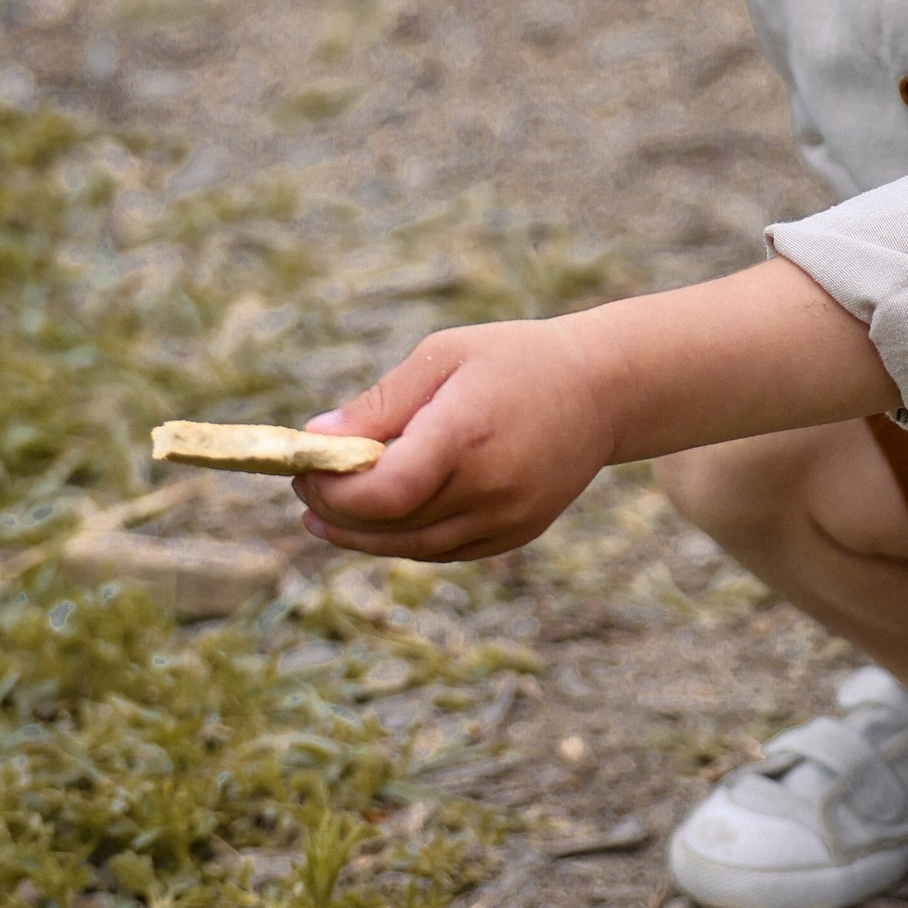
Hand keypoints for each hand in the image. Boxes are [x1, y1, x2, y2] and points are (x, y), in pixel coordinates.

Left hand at [294, 319, 614, 560]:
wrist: (603, 389)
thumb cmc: (515, 360)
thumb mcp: (443, 356)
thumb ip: (380, 403)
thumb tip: (315, 437)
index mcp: (466, 433)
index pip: (384, 491)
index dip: (333, 492)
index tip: (305, 470)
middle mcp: (490, 487)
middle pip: (390, 525)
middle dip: (336, 511)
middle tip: (304, 489)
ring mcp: (507, 517)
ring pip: (413, 548)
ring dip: (361, 536)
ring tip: (325, 516)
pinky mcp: (517, 533)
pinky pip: (444, 551)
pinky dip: (403, 540)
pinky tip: (377, 522)